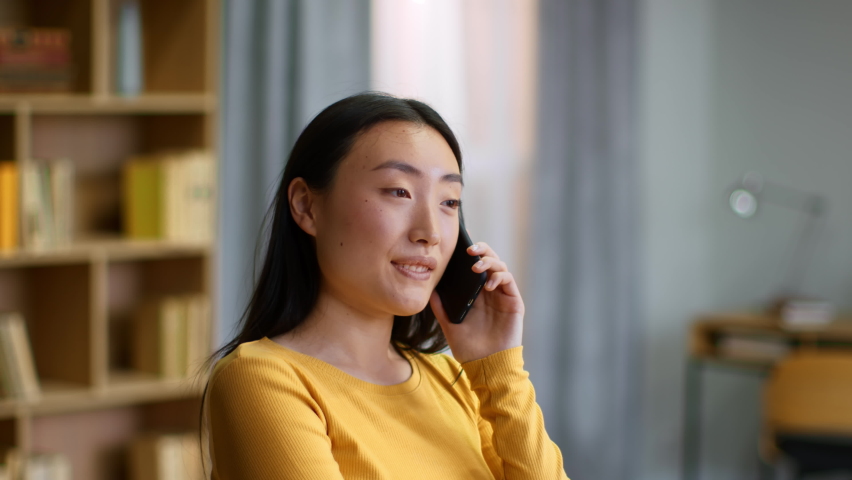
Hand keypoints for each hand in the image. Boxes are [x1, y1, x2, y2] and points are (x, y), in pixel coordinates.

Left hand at [430, 241, 523, 362]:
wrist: (486, 365)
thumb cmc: (469, 347)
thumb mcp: (449, 325)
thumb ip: (440, 307)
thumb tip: (429, 289)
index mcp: (476, 294)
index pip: (475, 266)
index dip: (470, 254)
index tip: (457, 249)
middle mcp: (491, 291)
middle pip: (489, 260)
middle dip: (481, 250)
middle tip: (469, 250)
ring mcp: (503, 296)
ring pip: (501, 266)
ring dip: (489, 261)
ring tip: (476, 266)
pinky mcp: (514, 302)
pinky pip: (508, 281)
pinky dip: (499, 276)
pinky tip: (488, 284)